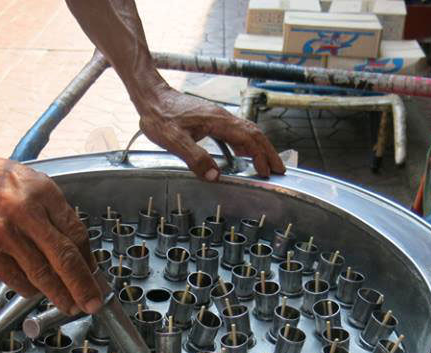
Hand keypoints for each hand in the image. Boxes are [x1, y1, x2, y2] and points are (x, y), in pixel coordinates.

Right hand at [0, 138, 102, 315]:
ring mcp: (4, 233)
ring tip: (68, 305)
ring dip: (58, 294)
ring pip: (41, 273)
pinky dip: (28, 289)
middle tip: (92, 302)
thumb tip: (74, 247)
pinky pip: (14, 278)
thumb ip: (51, 212)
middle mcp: (26, 212)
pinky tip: (34, 292)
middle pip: (65, 257)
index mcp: (43, 192)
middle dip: (83, 285)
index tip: (94, 275)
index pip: (77, 232)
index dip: (88, 260)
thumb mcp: (27, 183)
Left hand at [137, 84, 285, 180]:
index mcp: (219, 121)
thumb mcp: (174, 140)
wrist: (151, 97)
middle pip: (255, 134)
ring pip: (247, 132)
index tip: (267, 172)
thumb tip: (215, 176)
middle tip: (279, 170)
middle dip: (268, 152)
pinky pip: (235, 132)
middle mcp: (223, 117)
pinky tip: (243, 154)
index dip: (260, 157)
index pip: (249, 139)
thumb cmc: (160, 116)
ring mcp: (218, 117)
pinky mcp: (212, 119)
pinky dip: (245, 144)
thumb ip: (195, 158)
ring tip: (266, 164)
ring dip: (259, 148)